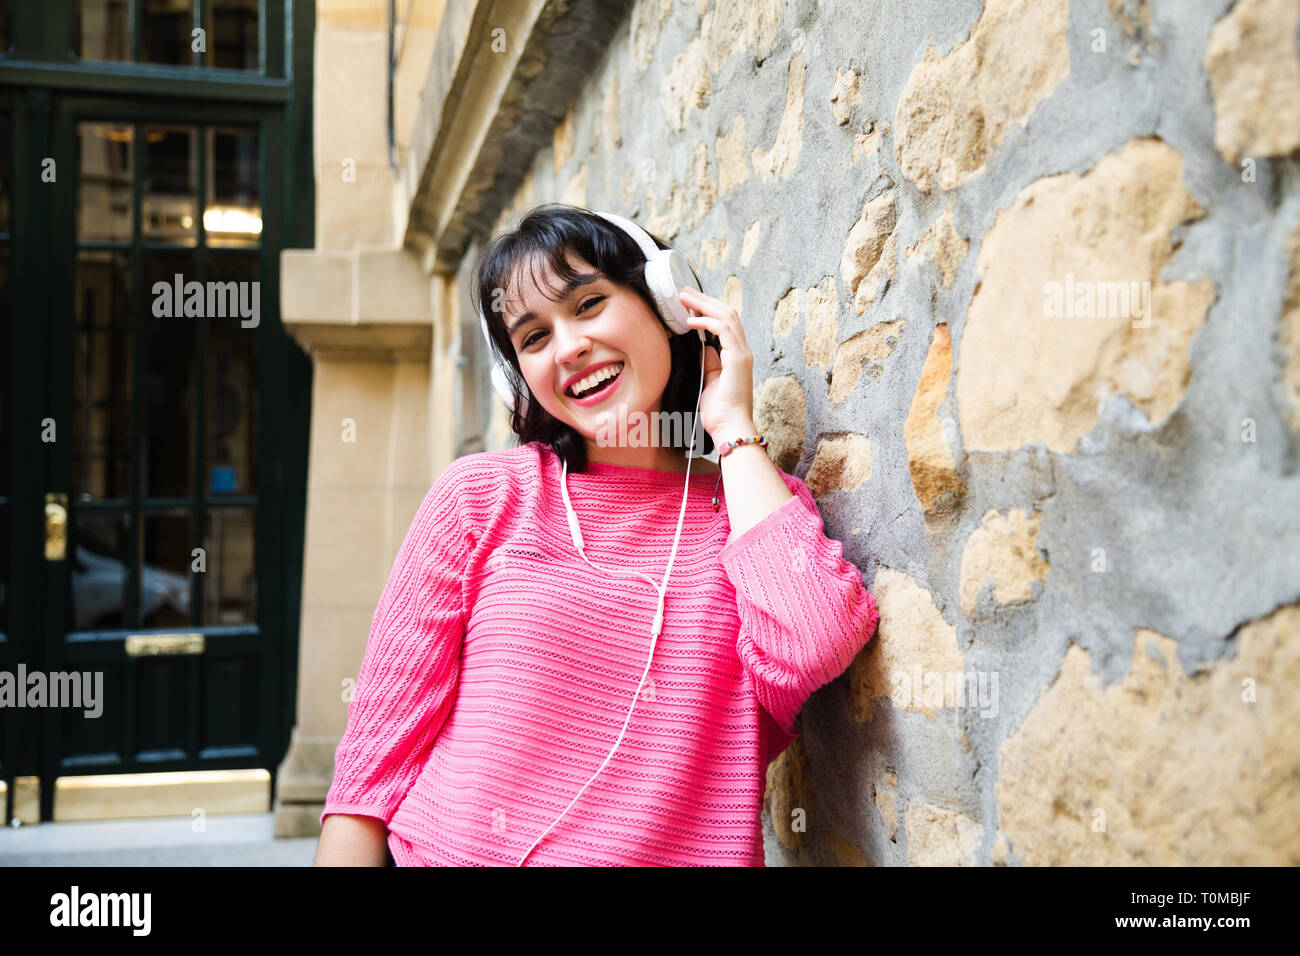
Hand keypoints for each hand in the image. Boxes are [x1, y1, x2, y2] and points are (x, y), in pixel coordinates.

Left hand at [678, 288, 756, 439]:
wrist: (730, 428)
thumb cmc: (720, 413)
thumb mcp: (710, 383)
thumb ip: (710, 364)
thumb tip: (704, 348)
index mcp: (737, 356)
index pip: (725, 323)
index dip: (708, 310)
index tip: (689, 304)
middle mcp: (742, 351)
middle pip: (727, 314)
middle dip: (705, 300)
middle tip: (685, 291)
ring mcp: (742, 354)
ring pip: (726, 316)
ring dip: (704, 304)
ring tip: (684, 298)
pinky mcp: (738, 359)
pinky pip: (723, 330)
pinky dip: (706, 321)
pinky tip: (691, 320)